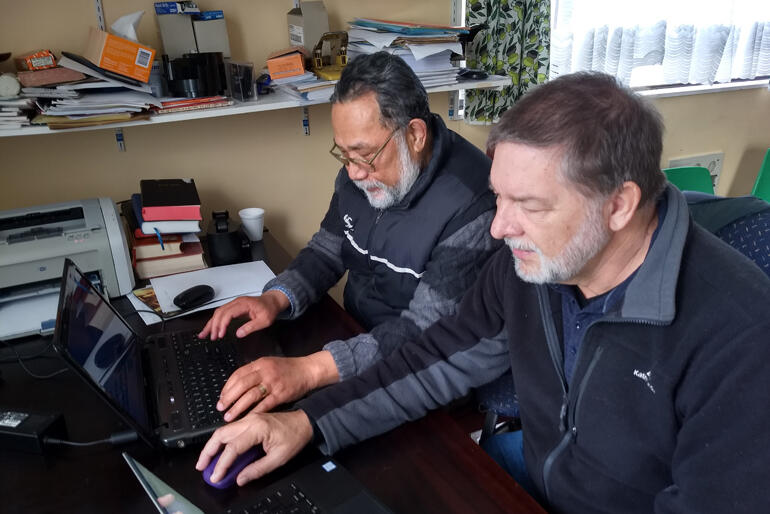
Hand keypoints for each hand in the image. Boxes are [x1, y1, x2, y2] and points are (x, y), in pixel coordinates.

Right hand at [195, 410, 312, 485]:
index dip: (222, 464)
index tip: (216, 476)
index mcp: (257, 428)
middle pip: (221, 434)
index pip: (232, 447)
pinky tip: (218, 451)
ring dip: (212, 445)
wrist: (304, 422)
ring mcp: (248, 419)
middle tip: (201, 467)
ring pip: (223, 430)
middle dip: (208, 451)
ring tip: (206, 460)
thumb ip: (257, 469)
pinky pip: (230, 429)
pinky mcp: (249, 420)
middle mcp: (250, 420)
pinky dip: (220, 441)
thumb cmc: (295, 437)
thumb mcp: (279, 458)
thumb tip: (240, 479)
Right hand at [198, 290, 289, 340]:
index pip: (228, 313)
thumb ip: (251, 327)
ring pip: (218, 312)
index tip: (220, 334)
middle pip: (220, 312)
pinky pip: (221, 313)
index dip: (222, 324)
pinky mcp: (234, 307)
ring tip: (204, 334)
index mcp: (244, 304)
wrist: (272, 301)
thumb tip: (239, 333)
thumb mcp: (264, 320)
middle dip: (213, 325)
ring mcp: (234, 304)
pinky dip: (215, 321)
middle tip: (211, 337)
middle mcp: (237, 302)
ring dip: (211, 323)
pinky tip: (211, 328)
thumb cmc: (269, 309)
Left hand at [218, 351, 338, 419]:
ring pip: (250, 395)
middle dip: (228, 397)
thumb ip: (254, 372)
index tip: (221, 397)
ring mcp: (273, 383)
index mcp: (260, 363)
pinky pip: (264, 405)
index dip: (227, 387)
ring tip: (229, 416)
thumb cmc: (288, 369)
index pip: (238, 374)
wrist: (308, 370)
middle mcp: (265, 372)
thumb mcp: (269, 364)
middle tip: (220, 407)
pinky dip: (254, 413)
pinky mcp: (281, 394)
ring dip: (237, 407)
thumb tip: (236, 385)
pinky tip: (247, 420)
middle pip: (241, 384)